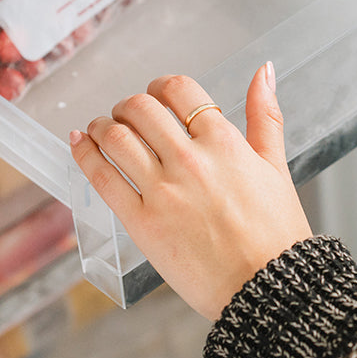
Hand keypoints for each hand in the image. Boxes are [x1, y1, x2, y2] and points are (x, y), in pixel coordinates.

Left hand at [69, 63, 311, 319]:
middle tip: (127, 114)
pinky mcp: (140, 223)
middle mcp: (190, 160)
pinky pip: (101, 177)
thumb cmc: (276, 232)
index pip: (179, 90)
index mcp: (225, 143)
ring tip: (102, 130)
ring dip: (102, 126)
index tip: (158, 95)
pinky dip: (83, 153)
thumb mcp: (276, 166)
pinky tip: (80, 144)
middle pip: (141, 109)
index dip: (161, 86)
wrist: (268, 287)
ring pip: (115, 137)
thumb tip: (264, 70)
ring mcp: (162, 191)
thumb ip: (265, 115)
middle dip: (129, 105)